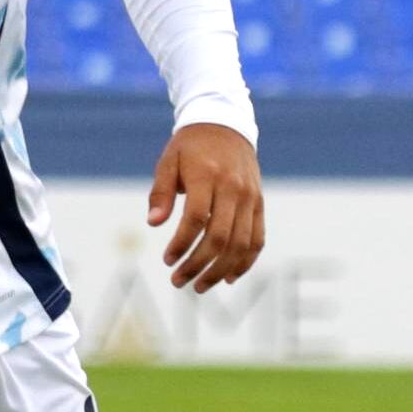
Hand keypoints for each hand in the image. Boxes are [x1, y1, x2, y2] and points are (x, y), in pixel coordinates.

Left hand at [147, 123, 265, 293]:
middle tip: (178, 281)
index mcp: (207, 176)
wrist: (226, 125)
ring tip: (199, 286)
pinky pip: (258, 239)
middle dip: (198, 265)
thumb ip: (160, 193)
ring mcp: (250, 197)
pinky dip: (245, 261)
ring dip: (220, 270)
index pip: (196, 219)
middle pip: (220, 237)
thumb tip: (153, 224)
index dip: (182, 244)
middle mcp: (233, 188)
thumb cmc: (190, 147)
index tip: (167, 260)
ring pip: (240, 243)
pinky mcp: (259, 203)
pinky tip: (228, 277)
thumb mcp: (168, 162)